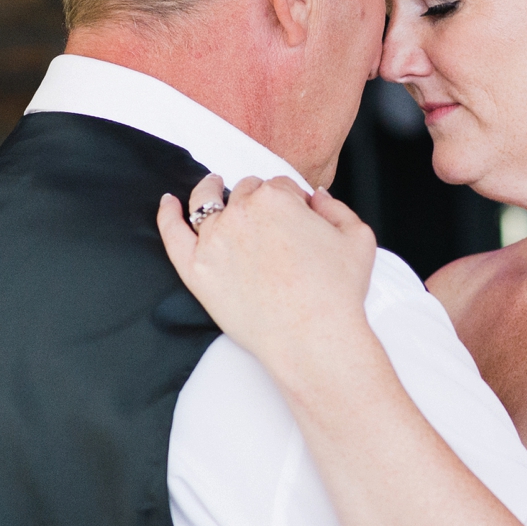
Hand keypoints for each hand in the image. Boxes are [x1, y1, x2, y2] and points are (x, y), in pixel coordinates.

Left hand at [157, 175, 377, 375]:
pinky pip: (173, 232)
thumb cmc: (337, 293)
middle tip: (269, 224)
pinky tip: (168, 203)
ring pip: (207, 202)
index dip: (290, 200)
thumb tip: (316, 197)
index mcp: (278, 199)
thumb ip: (337, 208)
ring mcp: (214, 240)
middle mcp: (241, 213)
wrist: (313, 339)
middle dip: (257, 200)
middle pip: (245, 192)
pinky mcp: (196, 269)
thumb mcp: (359, 238)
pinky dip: (168, 214)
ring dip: (210, 190)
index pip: (280, 186)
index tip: (295, 216)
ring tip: (213, 188)